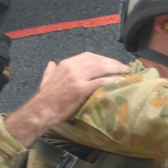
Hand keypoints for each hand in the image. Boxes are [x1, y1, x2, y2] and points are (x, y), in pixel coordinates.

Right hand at [5, 52, 128, 145]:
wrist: (41, 110)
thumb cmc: (45, 98)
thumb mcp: (46, 80)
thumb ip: (50, 71)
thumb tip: (51, 64)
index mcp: (66, 64)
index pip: (90, 56)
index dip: (104, 59)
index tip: (114, 64)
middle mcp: (72, 67)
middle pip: (99, 60)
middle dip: (114, 64)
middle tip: (125, 69)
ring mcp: (76, 77)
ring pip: (102, 68)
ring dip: (117, 70)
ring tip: (126, 74)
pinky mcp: (80, 89)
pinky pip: (101, 81)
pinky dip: (113, 81)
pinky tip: (121, 83)